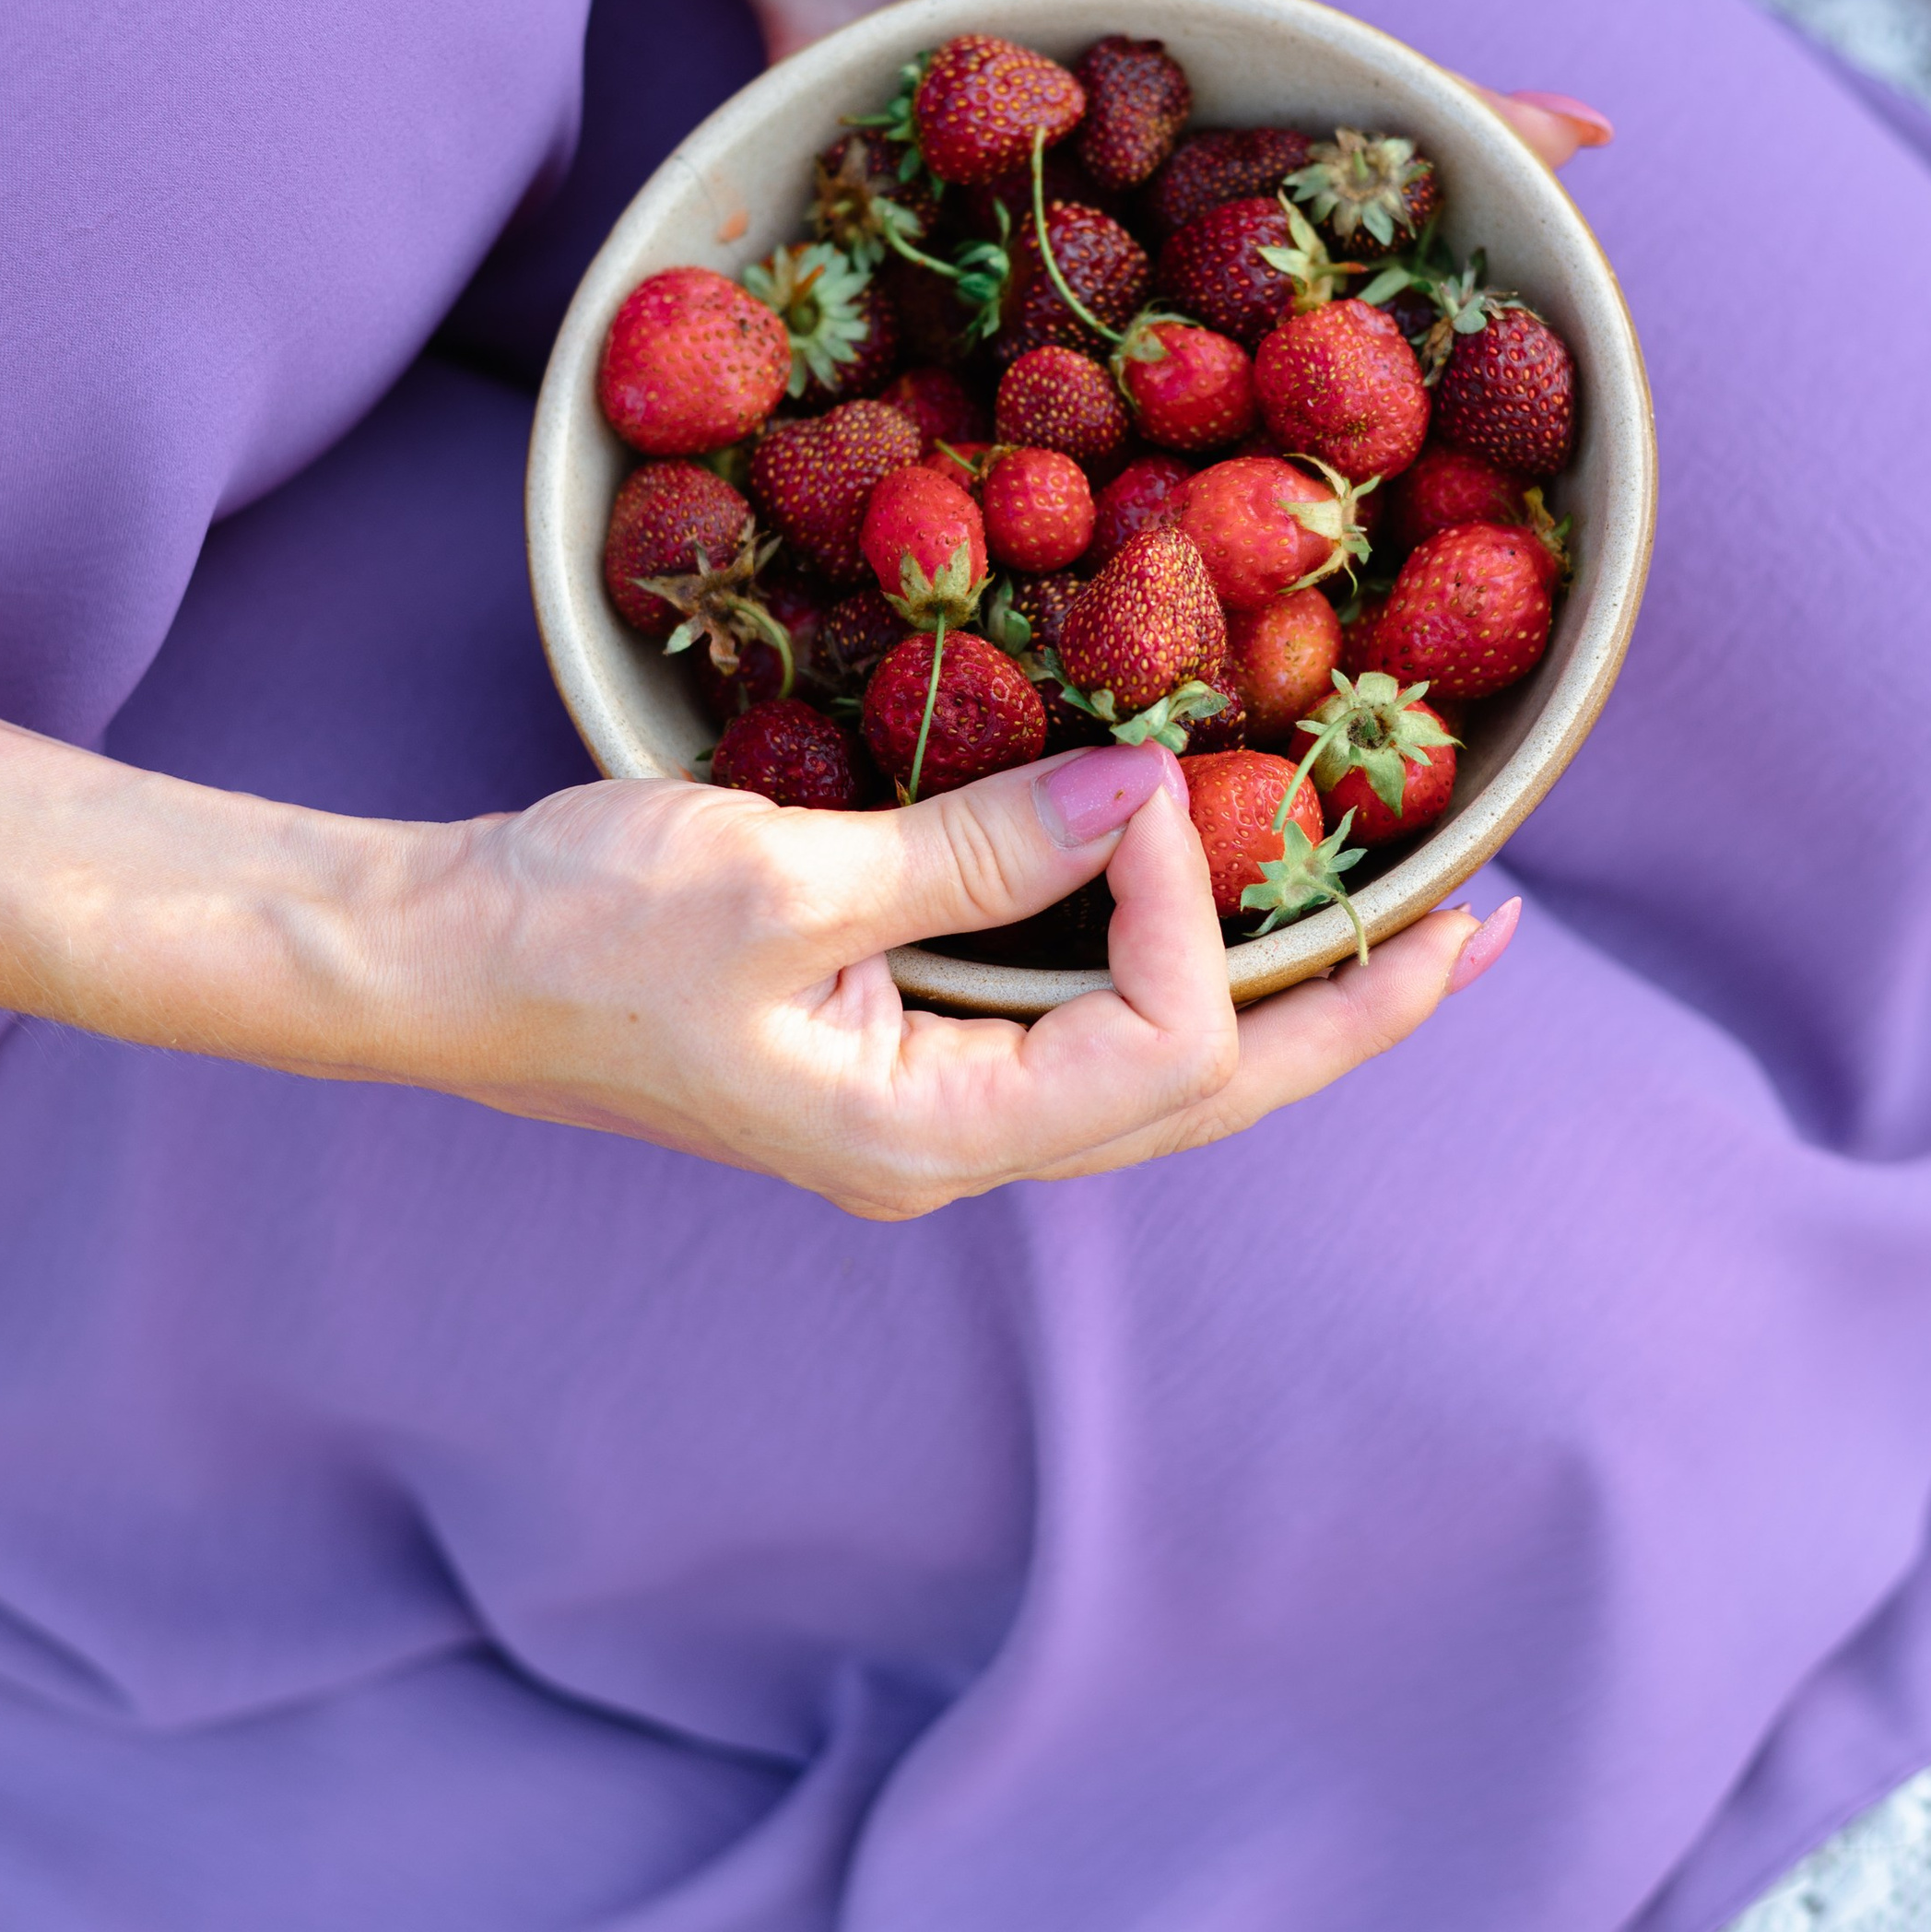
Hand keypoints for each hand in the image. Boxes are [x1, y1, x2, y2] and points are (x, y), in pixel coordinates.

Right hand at [394, 739, 1494, 1215]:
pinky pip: (1084, 1022)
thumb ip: (980, 848)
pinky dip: (1174, 961)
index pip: (1158, 1043)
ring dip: (1290, 995)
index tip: (1138, 784)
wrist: (439, 963)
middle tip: (1490, 930)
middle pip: (1209, 1098)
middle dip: (1356, 1009)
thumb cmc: (577, 930)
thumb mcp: (782, 876)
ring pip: (1160, 1069)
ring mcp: (933, 1108)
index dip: (1188, 907)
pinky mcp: (906, 1048)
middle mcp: (954, 1147)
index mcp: (930, 1137)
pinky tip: (1222, 906)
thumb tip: (1156, 792)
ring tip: (1413, 923)